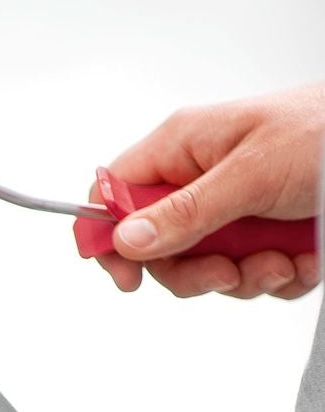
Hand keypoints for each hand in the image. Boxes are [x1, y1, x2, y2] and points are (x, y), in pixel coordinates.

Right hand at [96, 85, 323, 298]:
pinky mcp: (264, 234)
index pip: (115, 193)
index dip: (108, 236)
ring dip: (248, 277)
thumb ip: (187, 211)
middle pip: (161, 248)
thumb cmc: (324, 134)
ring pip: (207, 269)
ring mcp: (233, 209)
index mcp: (184, 147)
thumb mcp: (251, 174)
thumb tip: (128, 239)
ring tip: (283, 260)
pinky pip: (251, 276)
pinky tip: (303, 258)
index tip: (126, 276)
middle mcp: (201, 178)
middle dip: (197, 271)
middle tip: (226, 271)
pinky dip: (280, 277)